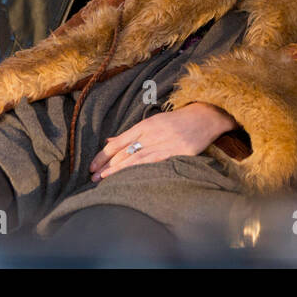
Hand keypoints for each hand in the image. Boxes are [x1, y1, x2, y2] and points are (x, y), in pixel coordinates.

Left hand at [89, 103, 236, 180]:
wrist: (204, 116)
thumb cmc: (177, 121)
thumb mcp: (152, 122)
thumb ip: (131, 134)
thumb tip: (109, 142)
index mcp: (145, 125)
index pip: (118, 142)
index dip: (103, 155)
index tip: (91, 166)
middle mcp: (152, 133)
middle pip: (124, 151)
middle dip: (107, 165)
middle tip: (92, 177)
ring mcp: (165, 142)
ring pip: (136, 158)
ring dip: (118, 170)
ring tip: (104, 180)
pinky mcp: (178, 151)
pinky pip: (155, 162)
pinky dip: (140, 170)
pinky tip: (130, 177)